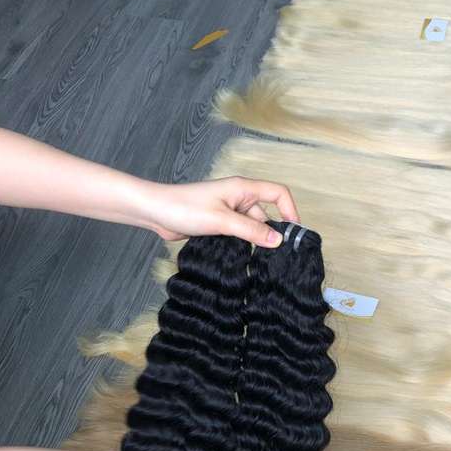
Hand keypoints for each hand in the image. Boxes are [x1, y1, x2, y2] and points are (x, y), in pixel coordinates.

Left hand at [135, 175, 299, 247]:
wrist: (156, 212)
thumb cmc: (185, 208)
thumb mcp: (222, 220)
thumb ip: (251, 230)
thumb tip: (277, 240)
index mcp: (243, 189)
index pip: (278, 193)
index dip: (290, 210)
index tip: (293, 234)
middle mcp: (238, 198)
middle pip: (266, 214)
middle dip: (272, 233)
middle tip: (278, 257)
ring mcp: (228, 211)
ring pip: (252, 228)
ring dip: (255, 242)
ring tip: (260, 261)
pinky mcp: (219, 224)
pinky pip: (238, 234)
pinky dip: (243, 245)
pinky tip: (242, 258)